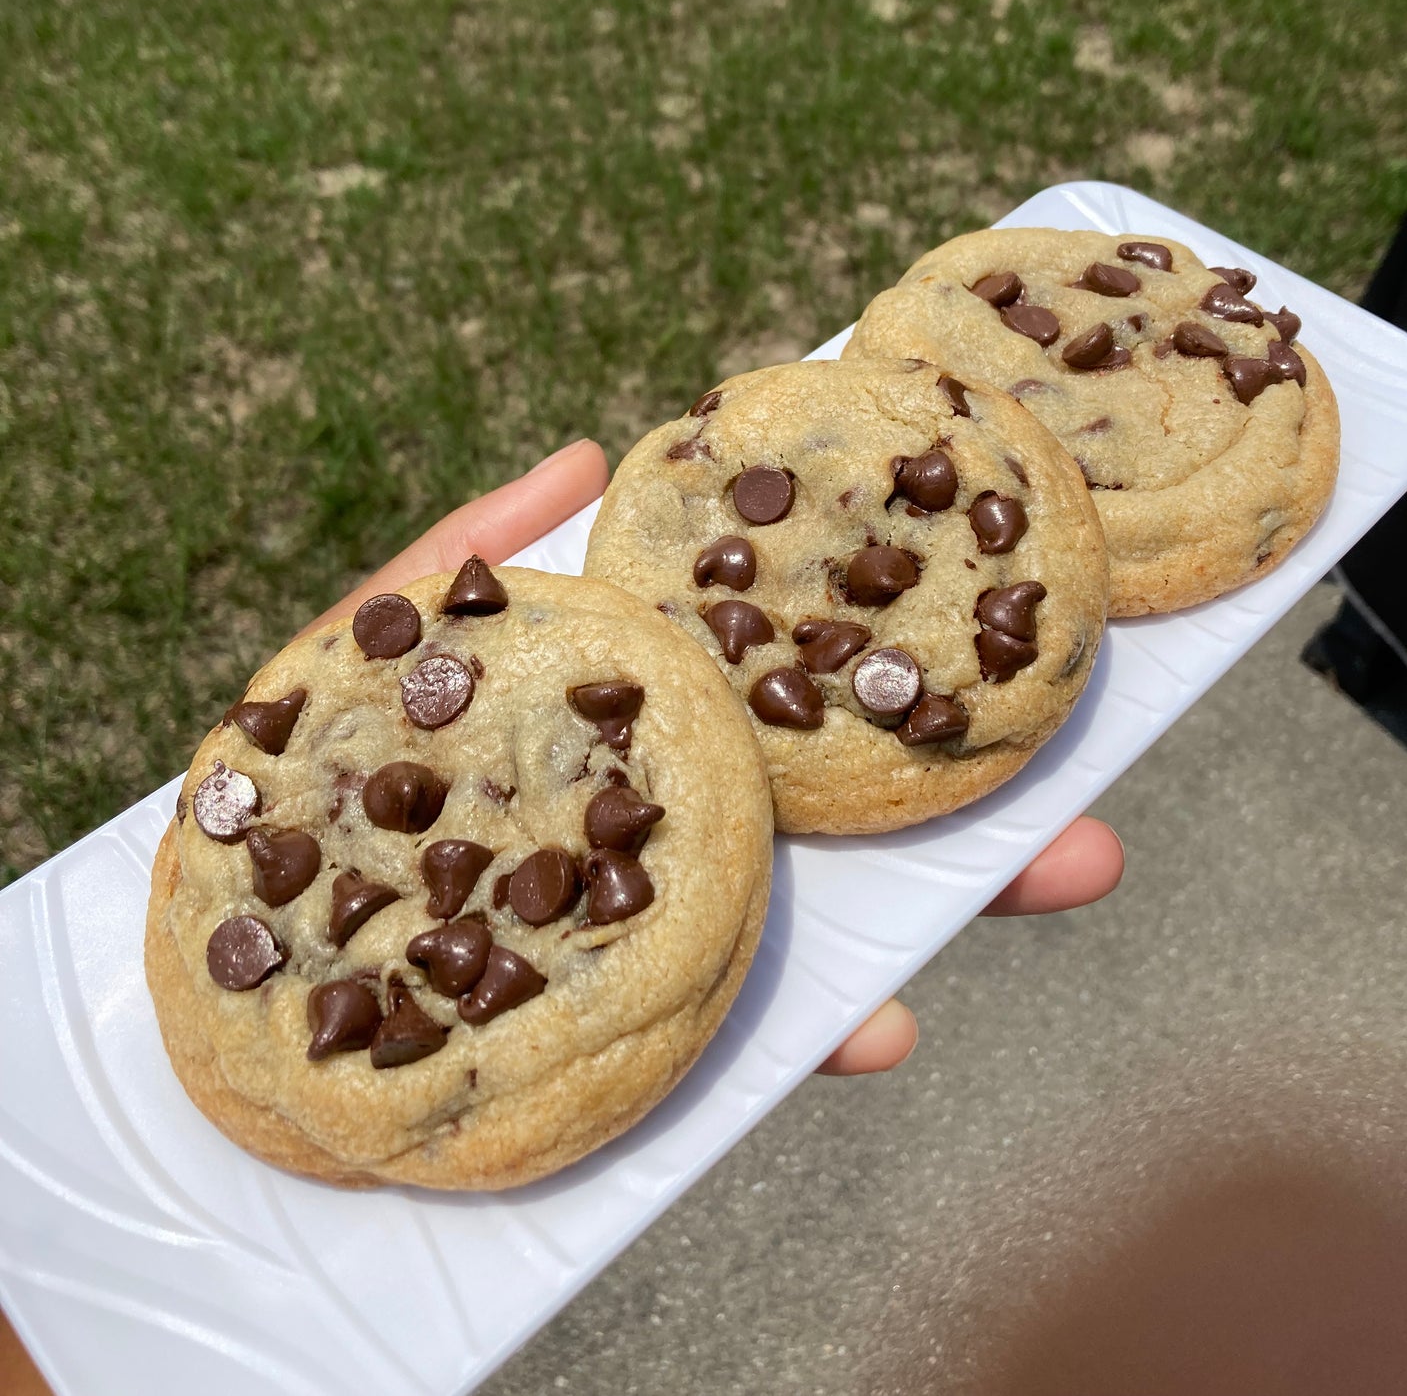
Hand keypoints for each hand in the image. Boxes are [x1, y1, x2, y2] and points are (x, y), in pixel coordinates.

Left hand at [306, 440, 1124, 1079]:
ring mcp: (649, 943)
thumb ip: (462, 561)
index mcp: (626, 740)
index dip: (887, 650)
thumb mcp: (359, 657)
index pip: (780, 683)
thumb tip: (580, 448)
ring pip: (824, 926)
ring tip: (1067, 872)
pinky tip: (878, 1025)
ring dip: (952, 905)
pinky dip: (811, 1033)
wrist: (217, 990)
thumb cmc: (277, 796)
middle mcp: (661, 838)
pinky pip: (730, 1038)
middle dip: (975, 796)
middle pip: (839, 809)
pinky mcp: (615, 1046)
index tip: (998, 611)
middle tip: (1100, 790)